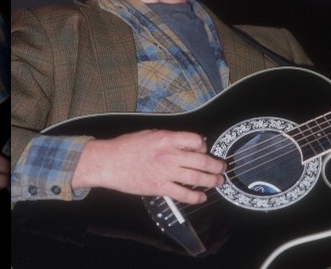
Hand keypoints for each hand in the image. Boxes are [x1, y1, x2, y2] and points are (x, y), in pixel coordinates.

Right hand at [72, 129, 225, 204]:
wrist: (108, 162)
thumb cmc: (126, 146)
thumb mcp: (150, 133)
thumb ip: (168, 138)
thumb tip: (185, 143)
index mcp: (167, 138)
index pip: (196, 140)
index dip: (204, 146)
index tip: (205, 151)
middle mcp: (170, 154)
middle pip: (202, 160)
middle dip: (216, 165)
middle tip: (222, 168)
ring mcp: (166, 172)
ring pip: (197, 177)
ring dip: (211, 181)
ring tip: (218, 182)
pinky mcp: (160, 187)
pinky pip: (184, 194)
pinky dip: (196, 197)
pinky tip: (201, 197)